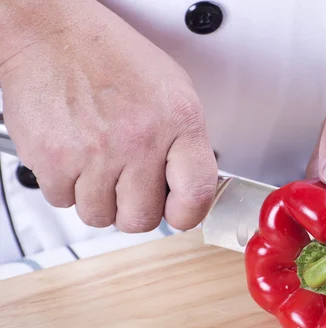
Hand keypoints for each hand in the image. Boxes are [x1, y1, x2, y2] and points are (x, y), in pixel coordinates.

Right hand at [0, 1, 216, 231]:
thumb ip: (186, 143)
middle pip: (142, 219)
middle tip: (128, 185)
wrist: (53, 34)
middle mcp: (139, 139)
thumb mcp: (173, 91)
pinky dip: (66, 186)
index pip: (196, 195)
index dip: (186, 214)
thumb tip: (191, 186)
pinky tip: (74, 155)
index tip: (177, 212)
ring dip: (98, 198)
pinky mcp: (54, 160)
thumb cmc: (113, 59)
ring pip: (99, 216)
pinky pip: (63, 201)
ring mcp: (95, 153)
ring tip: (98, 163)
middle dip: (134, 209)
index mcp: (178, 121)